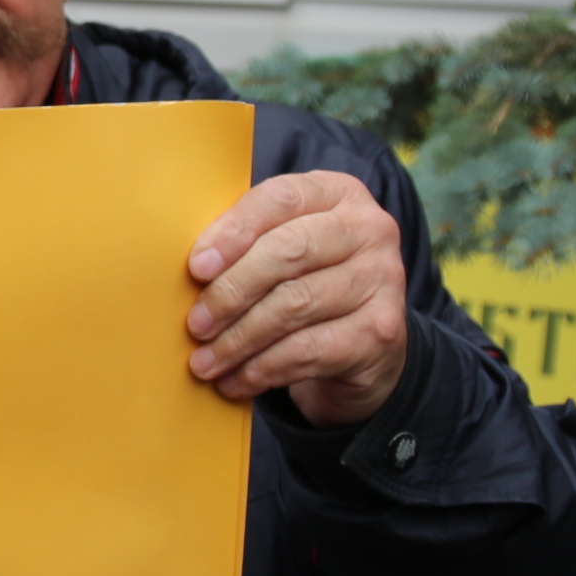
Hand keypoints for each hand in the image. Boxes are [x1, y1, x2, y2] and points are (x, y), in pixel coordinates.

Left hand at [185, 170, 408, 426]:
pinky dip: (264, 369)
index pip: (280, 199)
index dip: (234, 232)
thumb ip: (244, 243)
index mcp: (336, 193)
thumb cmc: (304, 283)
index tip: (196, 268)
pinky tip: (237, 381)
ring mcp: (383, 278)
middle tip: (196, 325)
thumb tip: (193, 267)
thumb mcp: (278, 249)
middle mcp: (369, 228)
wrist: (365, 344)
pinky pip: (310, 350)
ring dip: (239, 339)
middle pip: (288, 251)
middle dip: (231, 291)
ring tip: (205, 362)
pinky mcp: (382, 330)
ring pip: (295, 305)